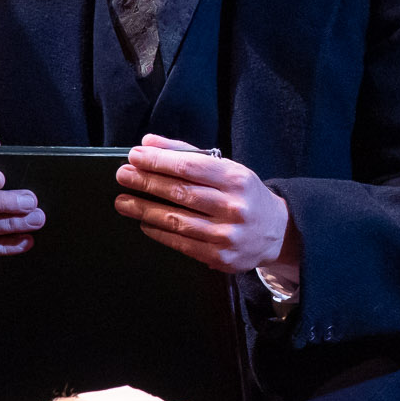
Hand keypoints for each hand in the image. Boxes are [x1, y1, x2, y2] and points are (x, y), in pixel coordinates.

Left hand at [115, 133, 297, 274]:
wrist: (277, 232)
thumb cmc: (245, 195)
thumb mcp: (227, 169)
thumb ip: (188, 154)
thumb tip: (149, 143)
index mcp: (237, 179)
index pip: (191, 166)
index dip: (159, 161)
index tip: (135, 156)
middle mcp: (234, 207)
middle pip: (181, 193)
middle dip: (147, 182)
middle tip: (122, 175)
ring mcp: (227, 235)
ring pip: (178, 220)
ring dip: (145, 210)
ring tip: (123, 202)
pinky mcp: (220, 257)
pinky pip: (182, 243)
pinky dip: (159, 232)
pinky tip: (144, 223)